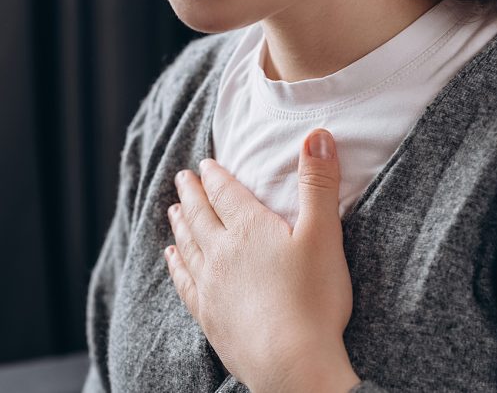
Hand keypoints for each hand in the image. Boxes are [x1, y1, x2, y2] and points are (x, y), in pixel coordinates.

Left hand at [164, 129, 360, 392]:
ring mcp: (211, 286)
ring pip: (188, 246)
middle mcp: (222, 253)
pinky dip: (176, 265)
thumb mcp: (324, 234)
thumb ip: (319, 183)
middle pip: (201, 215)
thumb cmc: (313, 298)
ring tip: (173, 211)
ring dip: (180, 224)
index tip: (205, 163)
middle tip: (182, 178)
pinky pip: (184, 282)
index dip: (216, 176)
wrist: (292, 363)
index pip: (226, 193)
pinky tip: (172, 258)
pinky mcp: (209, 316)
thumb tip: (316, 134)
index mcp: (250, 230)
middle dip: (191, 193)